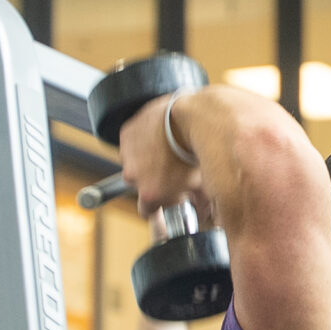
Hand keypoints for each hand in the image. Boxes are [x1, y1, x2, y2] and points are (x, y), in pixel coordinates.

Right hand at [117, 93, 201, 215]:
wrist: (188, 117)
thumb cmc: (196, 150)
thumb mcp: (202, 184)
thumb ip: (200, 204)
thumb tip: (203, 212)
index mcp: (150, 194)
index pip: (147, 212)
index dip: (157, 208)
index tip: (166, 202)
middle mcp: (133, 177)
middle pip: (141, 186)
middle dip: (154, 181)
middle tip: (172, 171)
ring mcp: (127, 154)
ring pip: (135, 163)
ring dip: (147, 160)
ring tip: (167, 150)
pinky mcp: (126, 133)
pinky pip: (132, 142)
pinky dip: (143, 141)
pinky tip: (160, 135)